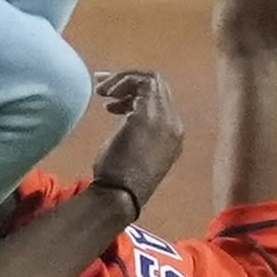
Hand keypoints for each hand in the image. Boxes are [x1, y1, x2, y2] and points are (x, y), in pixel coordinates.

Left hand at [89, 67, 184, 216]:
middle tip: (103, 88)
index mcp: (174, 135)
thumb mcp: (134, 152)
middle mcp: (175, 124)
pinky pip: (142, 82)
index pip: (161, 102)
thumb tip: (126, 117)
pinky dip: (123, 81)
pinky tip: (105, 94)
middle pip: (158, 88)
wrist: (120, 195)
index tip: (110, 102)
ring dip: (124, 81)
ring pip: (152, 81)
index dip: (134, 96)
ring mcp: (165, 119)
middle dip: (128, 82)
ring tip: (101, 91)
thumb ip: (137, 133)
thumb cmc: (119, 180)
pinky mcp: (148, 115)